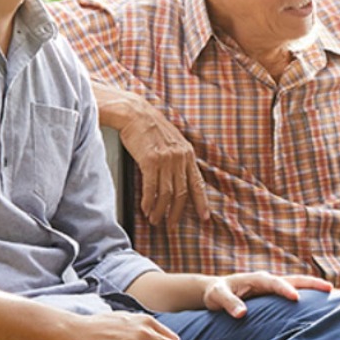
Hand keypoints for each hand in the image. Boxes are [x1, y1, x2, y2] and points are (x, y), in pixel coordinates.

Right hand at [118, 102, 209, 227]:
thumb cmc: (151, 127)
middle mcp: (179, 158)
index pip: (198, 183)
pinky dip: (148, 201)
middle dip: (176, 212)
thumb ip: (179, 158)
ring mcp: (165, 160)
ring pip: (166, 194)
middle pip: (181, 193)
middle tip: (171, 225)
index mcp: (188, 154)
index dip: (201, 202)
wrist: (135, 113)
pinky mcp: (150, 161)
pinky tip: (146, 209)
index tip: (204, 217)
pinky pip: (151, 188)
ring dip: (160, 210)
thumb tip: (179, 178)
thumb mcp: (173, 141)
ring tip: (155, 220)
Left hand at [203, 272, 335, 317]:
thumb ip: (229, 303)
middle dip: (311, 283)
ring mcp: (273, 287)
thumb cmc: (216, 293)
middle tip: (329, 289)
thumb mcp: (217, 297)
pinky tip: (320, 305)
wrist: (216, 291)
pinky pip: (294, 293)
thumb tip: (242, 314)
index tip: (296, 298)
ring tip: (333, 294)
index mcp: (256, 278)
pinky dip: (308, 297)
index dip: (285, 289)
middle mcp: (268, 280)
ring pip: (298, 285)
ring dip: (314, 288)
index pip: (274, 282)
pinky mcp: (275, 295)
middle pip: (294, 279)